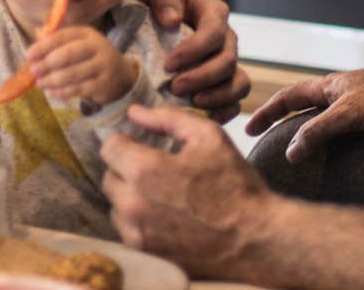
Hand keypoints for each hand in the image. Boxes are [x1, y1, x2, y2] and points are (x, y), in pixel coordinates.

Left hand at [30, 26, 136, 105]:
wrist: (120, 74)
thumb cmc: (90, 57)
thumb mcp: (77, 44)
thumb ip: (56, 40)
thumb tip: (36, 35)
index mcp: (86, 33)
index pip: (62, 36)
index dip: (44, 46)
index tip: (29, 55)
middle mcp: (97, 46)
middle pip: (68, 54)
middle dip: (47, 64)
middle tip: (34, 71)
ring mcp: (102, 65)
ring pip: (72, 74)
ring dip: (52, 80)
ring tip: (40, 83)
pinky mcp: (103, 84)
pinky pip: (78, 89)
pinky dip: (62, 92)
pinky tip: (51, 92)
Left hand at [101, 104, 270, 278]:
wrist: (254, 239)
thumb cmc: (234, 185)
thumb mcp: (208, 137)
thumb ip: (168, 119)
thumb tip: (136, 111)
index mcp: (144, 170)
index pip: (109, 147)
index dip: (125, 142)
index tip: (141, 145)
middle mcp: (132, 204)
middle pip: (109, 177)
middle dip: (127, 169)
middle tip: (157, 170)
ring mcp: (136, 232)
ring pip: (116, 205)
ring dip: (131, 196)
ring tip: (163, 195)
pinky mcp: (144, 252)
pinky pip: (127, 229)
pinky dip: (139, 220)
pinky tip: (166, 215)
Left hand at [134, 0, 249, 121]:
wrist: (155, 16)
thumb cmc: (156, 1)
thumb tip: (172, 21)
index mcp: (213, 11)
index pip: (214, 31)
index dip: (194, 50)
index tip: (168, 64)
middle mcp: (226, 37)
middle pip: (227, 61)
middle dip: (202, 77)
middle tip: (175, 88)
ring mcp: (228, 61)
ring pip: (239, 83)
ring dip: (217, 96)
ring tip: (191, 103)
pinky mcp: (225, 82)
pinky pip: (235, 100)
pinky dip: (223, 111)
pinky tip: (201, 116)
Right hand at [243, 56, 363, 163]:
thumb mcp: (349, 113)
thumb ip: (319, 131)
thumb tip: (291, 153)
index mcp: (328, 88)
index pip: (287, 98)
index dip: (266, 113)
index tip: (249, 130)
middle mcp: (340, 95)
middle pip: (304, 109)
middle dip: (284, 125)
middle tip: (270, 146)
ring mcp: (359, 105)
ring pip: (326, 120)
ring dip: (312, 135)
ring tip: (303, 159)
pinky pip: (348, 130)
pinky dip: (337, 143)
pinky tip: (344, 160)